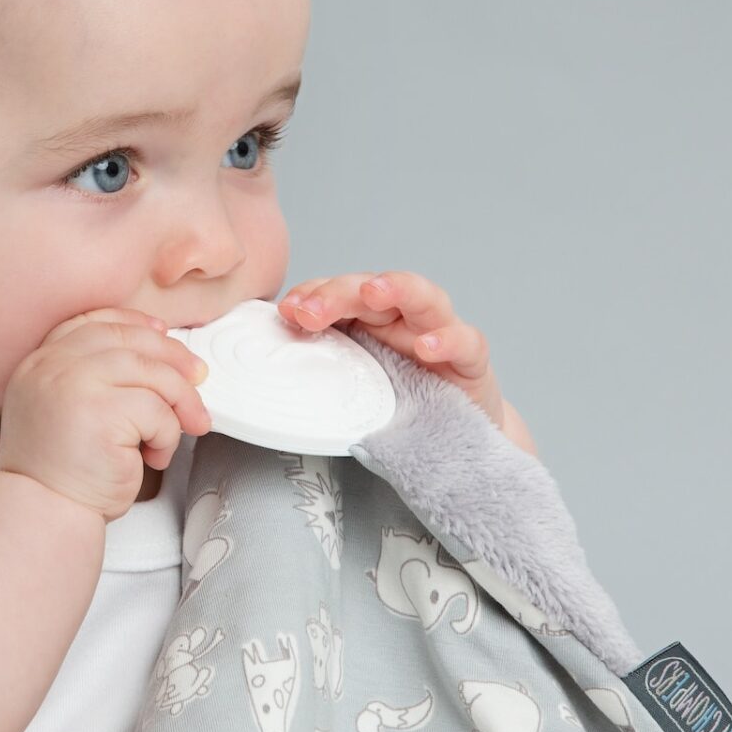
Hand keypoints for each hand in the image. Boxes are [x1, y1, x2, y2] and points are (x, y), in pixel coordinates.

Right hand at [0, 307, 212, 522]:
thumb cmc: (60, 471)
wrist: (42, 512)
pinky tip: (154, 456)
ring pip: (152, 374)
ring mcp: (75, 386)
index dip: (134, 324)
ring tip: (178, 432)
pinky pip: (158, 412)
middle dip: (173, 358)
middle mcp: (52, 367)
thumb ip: (93, 378)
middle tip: (197, 379)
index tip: (162, 334)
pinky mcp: (101, 414)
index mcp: (40, 362)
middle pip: (129, 342)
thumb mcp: (65, 409)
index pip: (93, 322)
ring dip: (178, 403)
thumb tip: (161, 357)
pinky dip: (168, 436)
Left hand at [278, 271, 539, 458]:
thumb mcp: (351, 395)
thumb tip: (259, 385)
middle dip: (338, 292)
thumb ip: (318, 379)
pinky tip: (426, 346)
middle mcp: (401, 320)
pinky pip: (467, 341)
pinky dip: (447, 339)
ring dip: (396, 288)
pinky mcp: (472, 363)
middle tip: (310, 310)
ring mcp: (439, 335)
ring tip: (372, 292)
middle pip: (370, 289)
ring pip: (423, 296)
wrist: (455, 444)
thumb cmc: (399, 410)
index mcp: (367, 322)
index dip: (312, 294)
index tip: (286, 312)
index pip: (336, 294)